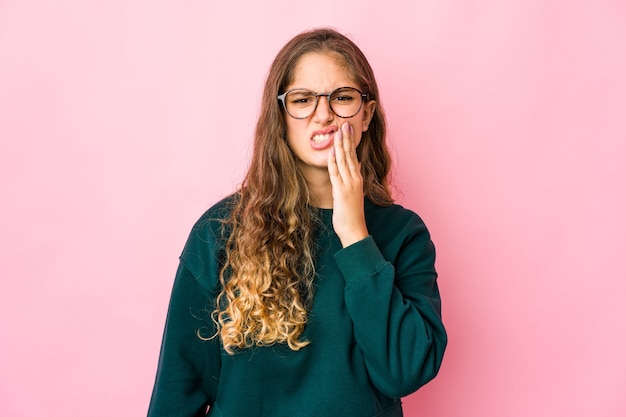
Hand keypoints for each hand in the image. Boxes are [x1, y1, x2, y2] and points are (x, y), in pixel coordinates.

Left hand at [328, 122, 368, 246]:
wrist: (355, 230)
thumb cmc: (352, 215)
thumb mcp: (354, 194)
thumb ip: (353, 179)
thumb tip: (354, 167)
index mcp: (358, 179)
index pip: (354, 156)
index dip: (350, 142)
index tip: (348, 129)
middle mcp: (355, 179)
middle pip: (350, 155)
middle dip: (347, 138)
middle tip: (345, 123)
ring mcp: (349, 184)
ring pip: (344, 161)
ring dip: (341, 145)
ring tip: (339, 131)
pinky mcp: (341, 191)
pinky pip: (336, 173)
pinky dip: (333, 161)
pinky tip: (331, 151)